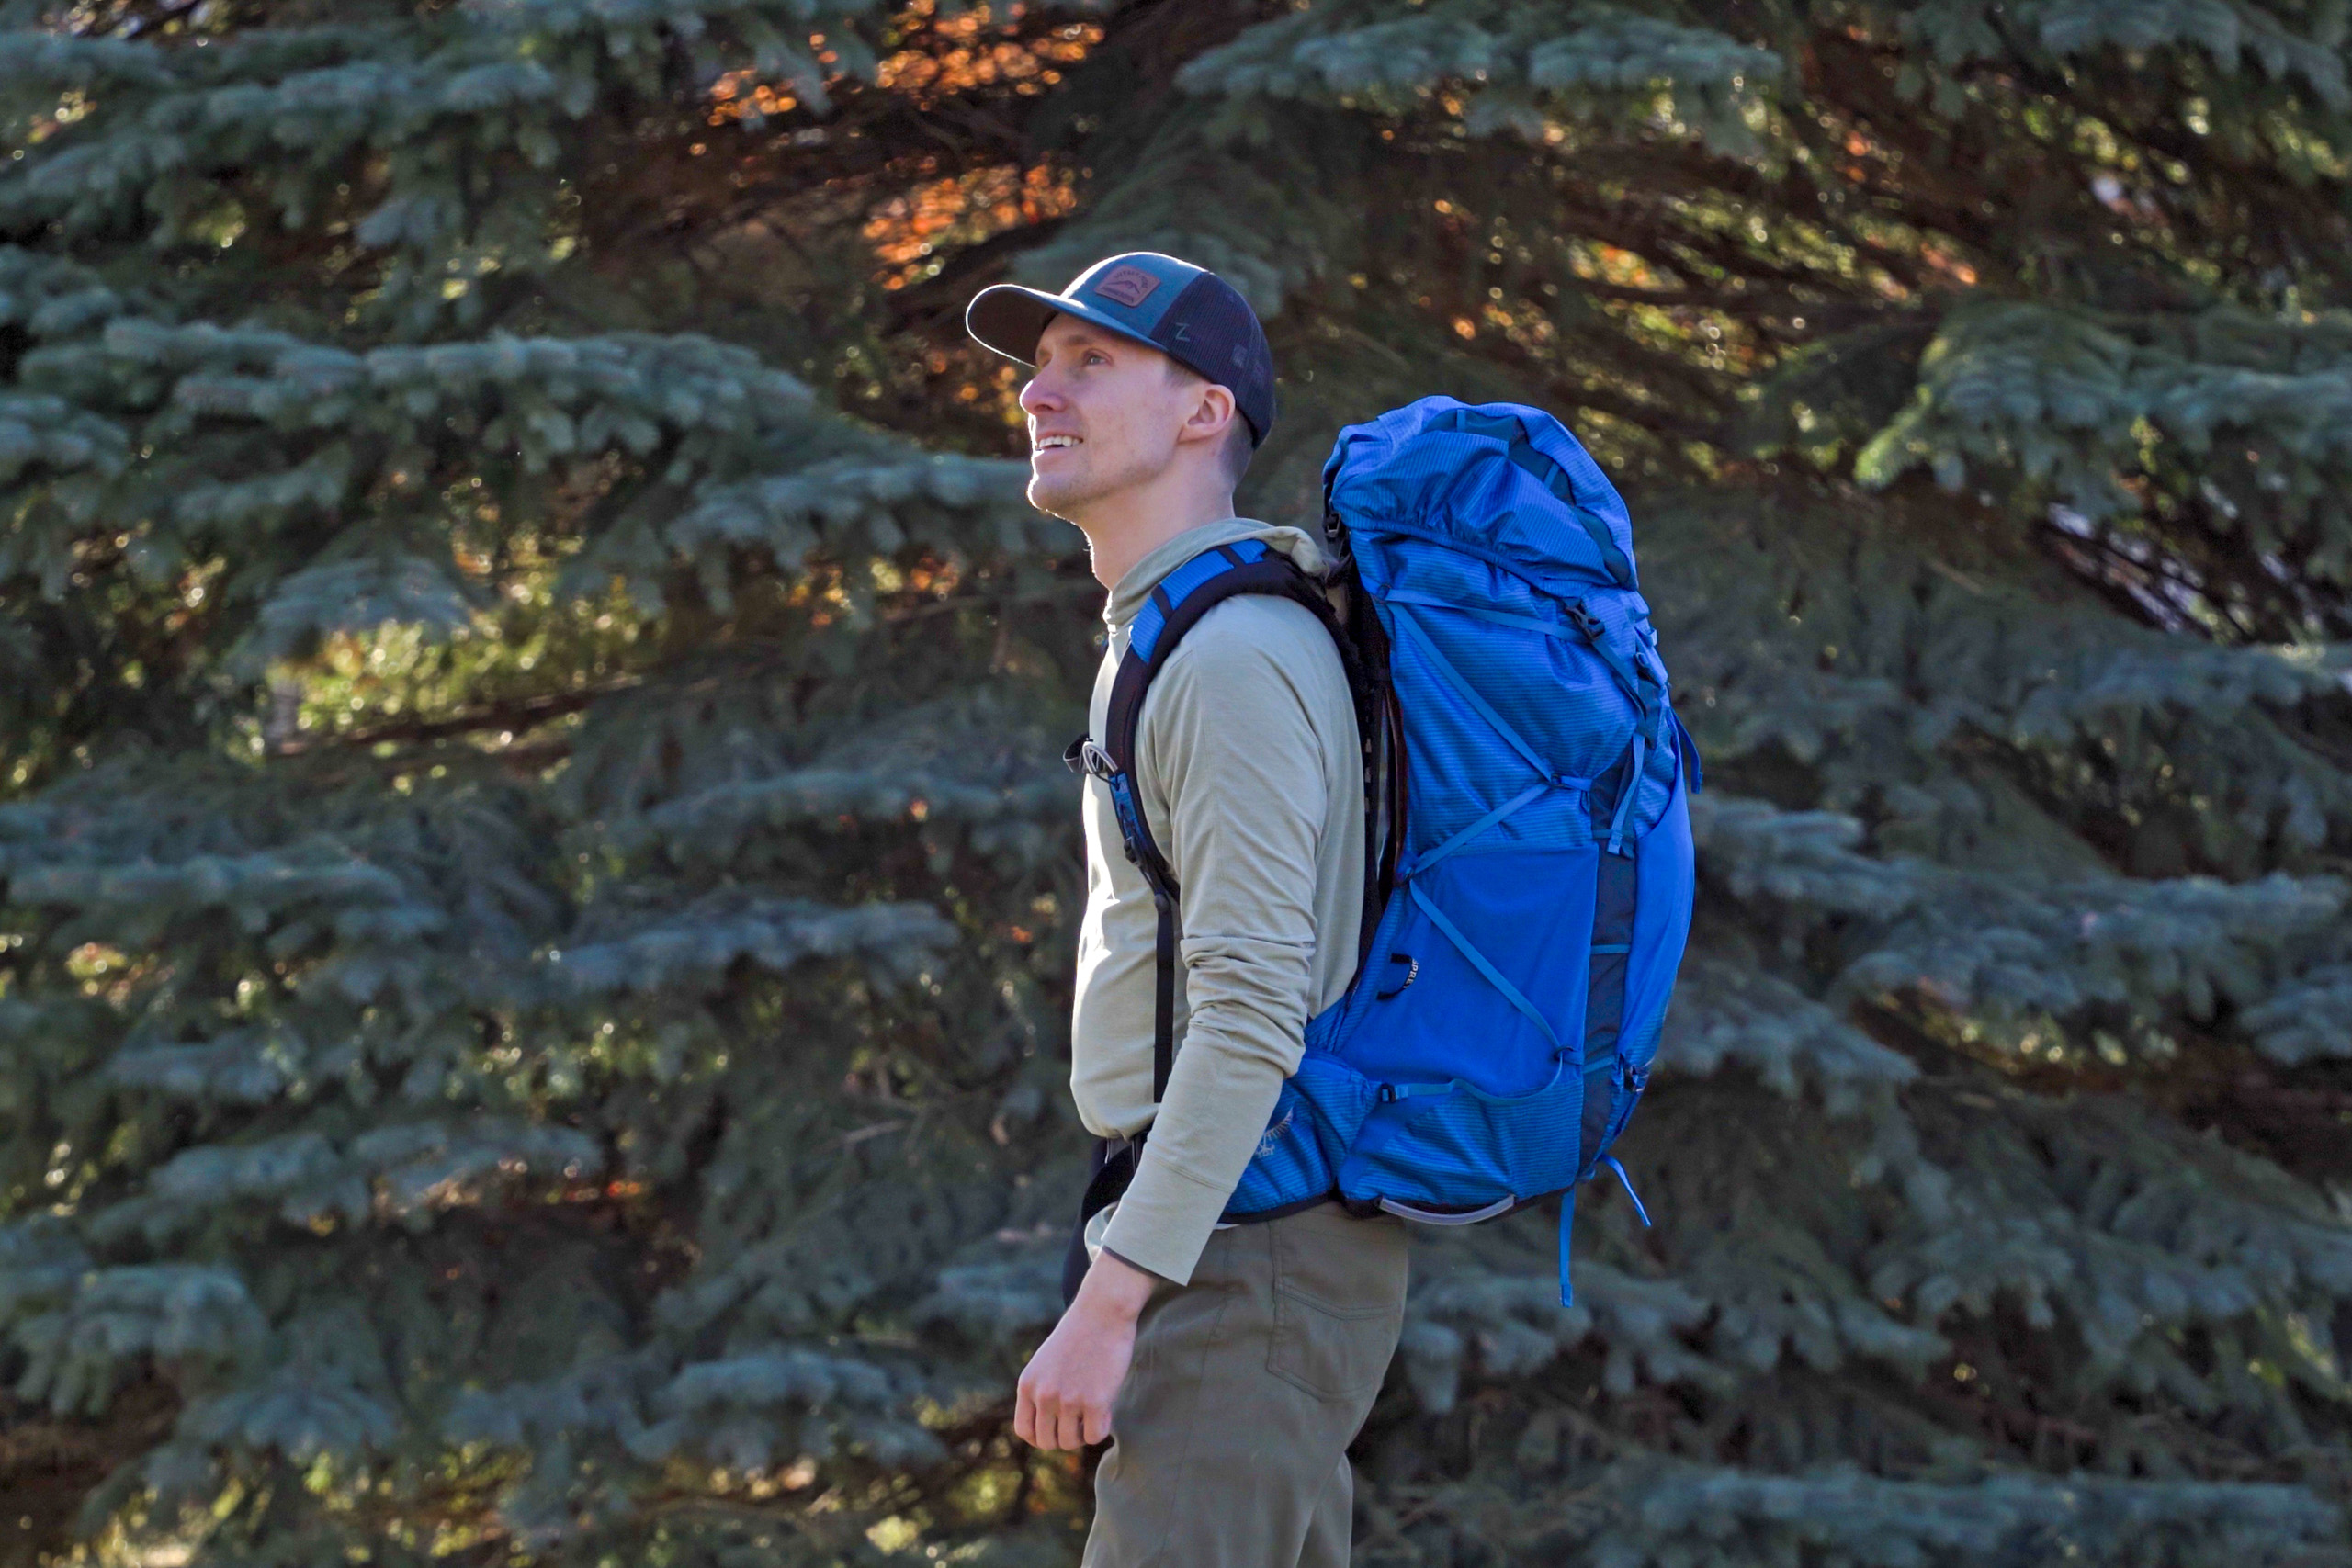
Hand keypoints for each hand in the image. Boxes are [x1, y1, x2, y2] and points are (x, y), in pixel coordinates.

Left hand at [1014, 1249, 1158, 1449]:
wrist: (1102, 1311)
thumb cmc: (1078, 1335)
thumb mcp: (1046, 1362)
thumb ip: (1042, 1391)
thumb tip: (1050, 1426)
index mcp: (1028, 1385)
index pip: (1025, 1431)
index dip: (1041, 1437)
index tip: (1057, 1429)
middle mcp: (1044, 1395)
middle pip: (1048, 1442)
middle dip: (1065, 1436)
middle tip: (1080, 1420)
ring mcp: (1068, 1400)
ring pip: (1071, 1442)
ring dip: (1083, 1434)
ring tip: (1093, 1412)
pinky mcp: (1095, 1402)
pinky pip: (1096, 1436)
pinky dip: (1102, 1427)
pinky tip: (1106, 1408)